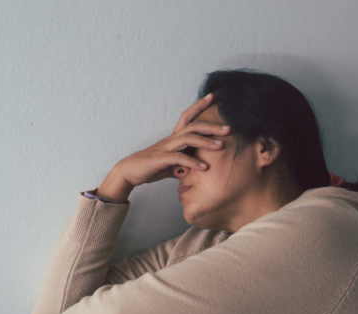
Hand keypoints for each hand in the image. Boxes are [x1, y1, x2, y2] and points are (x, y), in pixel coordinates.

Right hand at [95, 94, 230, 201]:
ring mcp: (165, 148)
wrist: (129, 172)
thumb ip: (182, 165)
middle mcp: (170, 139)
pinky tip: (204, 168)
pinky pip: (180, 158)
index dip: (199, 106)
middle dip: (211, 126)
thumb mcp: (170, 165)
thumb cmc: (149, 167)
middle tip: (229, 128)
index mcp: (173, 138)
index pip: (187, 117)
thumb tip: (193, 170)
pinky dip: (193, 162)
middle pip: (193, 126)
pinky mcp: (161, 159)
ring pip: (188, 138)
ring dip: (206, 141)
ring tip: (221, 145)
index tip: (213, 97)